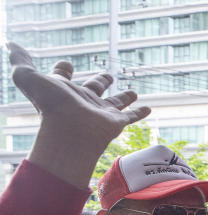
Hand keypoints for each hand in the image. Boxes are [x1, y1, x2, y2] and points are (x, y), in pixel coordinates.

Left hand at [10, 43, 149, 147]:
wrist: (70, 130)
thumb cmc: (49, 105)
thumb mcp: (28, 77)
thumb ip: (20, 61)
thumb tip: (10, 45)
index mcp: (63, 90)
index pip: (63, 76)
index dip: (63, 70)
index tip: (66, 65)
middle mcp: (82, 101)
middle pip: (93, 88)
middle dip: (100, 81)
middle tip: (107, 76)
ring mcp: (100, 112)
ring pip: (115, 102)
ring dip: (124, 97)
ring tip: (132, 92)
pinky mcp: (115, 122)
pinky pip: (130, 117)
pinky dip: (140, 113)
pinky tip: (149, 109)